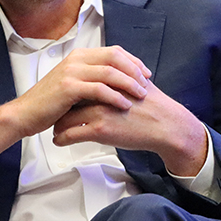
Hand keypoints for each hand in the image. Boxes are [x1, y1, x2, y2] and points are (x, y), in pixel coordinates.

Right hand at [0, 46, 151, 159]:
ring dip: (129, 84)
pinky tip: (124, 105)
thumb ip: (91, 78)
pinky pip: (100, 89)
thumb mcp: (73, 84)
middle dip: (134, 70)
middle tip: (146, 84)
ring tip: (140, 95)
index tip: (145, 73)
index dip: (133, 61)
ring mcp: (72, 72)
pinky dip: (115, 96)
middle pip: (115, 57)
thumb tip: (116, 80)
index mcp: (79, 56)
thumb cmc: (50, 104)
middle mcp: (76, 60)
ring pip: (110, 72)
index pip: (113, 51)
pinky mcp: (69, 88)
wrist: (25, 114)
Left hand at [52, 81, 207, 176]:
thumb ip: (119, 79)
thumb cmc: (154, 107)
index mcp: (107, 80)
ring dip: (57, 125)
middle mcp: (99, 93)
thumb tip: (111, 79)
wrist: (166, 125)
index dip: (68, 91)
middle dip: (59, 108)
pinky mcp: (99, 129)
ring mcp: (98, 111)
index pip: (78, 82)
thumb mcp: (136, 83)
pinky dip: (61, 138)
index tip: (62, 99)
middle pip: (68, 98)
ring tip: (55, 129)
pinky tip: (59, 141)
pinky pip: (70, 134)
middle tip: (55, 114)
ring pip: (65, 117)